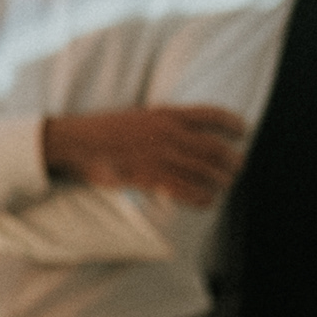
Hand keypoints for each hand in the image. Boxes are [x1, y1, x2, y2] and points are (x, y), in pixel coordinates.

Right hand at [44, 106, 246, 207]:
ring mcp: (159, 156)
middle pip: (216, 149)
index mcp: (167, 114)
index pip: (213, 115)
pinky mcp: (149, 177)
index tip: (243, 132)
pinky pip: (186, 190)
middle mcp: (168, 134)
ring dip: (221, 181)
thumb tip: (189, 133)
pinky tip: (206, 201)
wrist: (74, 142)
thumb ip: (165, 123)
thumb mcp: (138, 115)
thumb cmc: (103, 129)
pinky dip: (202, 198)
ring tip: (224, 185)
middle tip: (237, 167)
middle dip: (233, 161)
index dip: (234, 124)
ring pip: (205, 172)